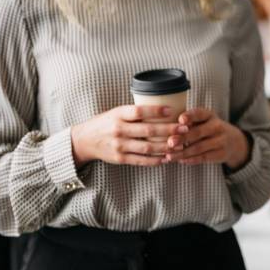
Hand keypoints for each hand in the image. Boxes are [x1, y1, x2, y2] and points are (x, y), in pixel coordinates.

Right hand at [71, 105, 187, 167]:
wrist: (85, 140)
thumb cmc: (105, 123)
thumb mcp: (116, 112)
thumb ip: (134, 113)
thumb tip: (162, 108)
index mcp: (118, 115)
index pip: (139, 111)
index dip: (156, 110)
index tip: (171, 110)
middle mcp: (118, 130)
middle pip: (148, 130)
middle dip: (168, 130)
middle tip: (184, 129)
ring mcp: (119, 146)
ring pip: (147, 147)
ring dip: (166, 146)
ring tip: (180, 144)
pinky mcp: (120, 159)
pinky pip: (141, 160)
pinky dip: (156, 160)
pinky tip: (167, 157)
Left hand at [164, 108, 249, 168]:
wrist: (233, 142)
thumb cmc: (209, 129)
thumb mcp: (203, 121)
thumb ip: (189, 123)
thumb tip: (169, 130)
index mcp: (210, 115)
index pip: (200, 114)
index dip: (190, 116)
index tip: (180, 120)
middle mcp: (217, 127)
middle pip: (198, 132)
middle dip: (183, 138)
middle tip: (170, 142)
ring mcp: (221, 141)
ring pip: (199, 148)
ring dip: (183, 152)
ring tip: (169, 156)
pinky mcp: (221, 154)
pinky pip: (204, 157)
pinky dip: (191, 160)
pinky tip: (180, 160)